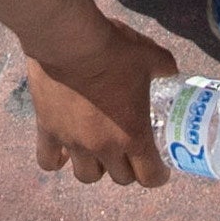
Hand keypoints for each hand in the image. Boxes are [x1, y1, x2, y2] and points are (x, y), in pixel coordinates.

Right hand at [23, 21, 177, 188]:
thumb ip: (164, 66)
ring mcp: (73, 142)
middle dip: (129, 169)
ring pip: (86, 176)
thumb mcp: (149, 55)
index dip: (157, 175)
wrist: (70, 41)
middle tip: (130, 152)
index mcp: (133, 134)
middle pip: (120, 179)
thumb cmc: (114, 51)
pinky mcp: (48, 131)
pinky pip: (48, 160)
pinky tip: (63, 152)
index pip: (149, 176)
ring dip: (96, 167)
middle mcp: (103, 146)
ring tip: (98, 152)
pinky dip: (57, 160)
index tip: (159, 167)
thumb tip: (171, 69)